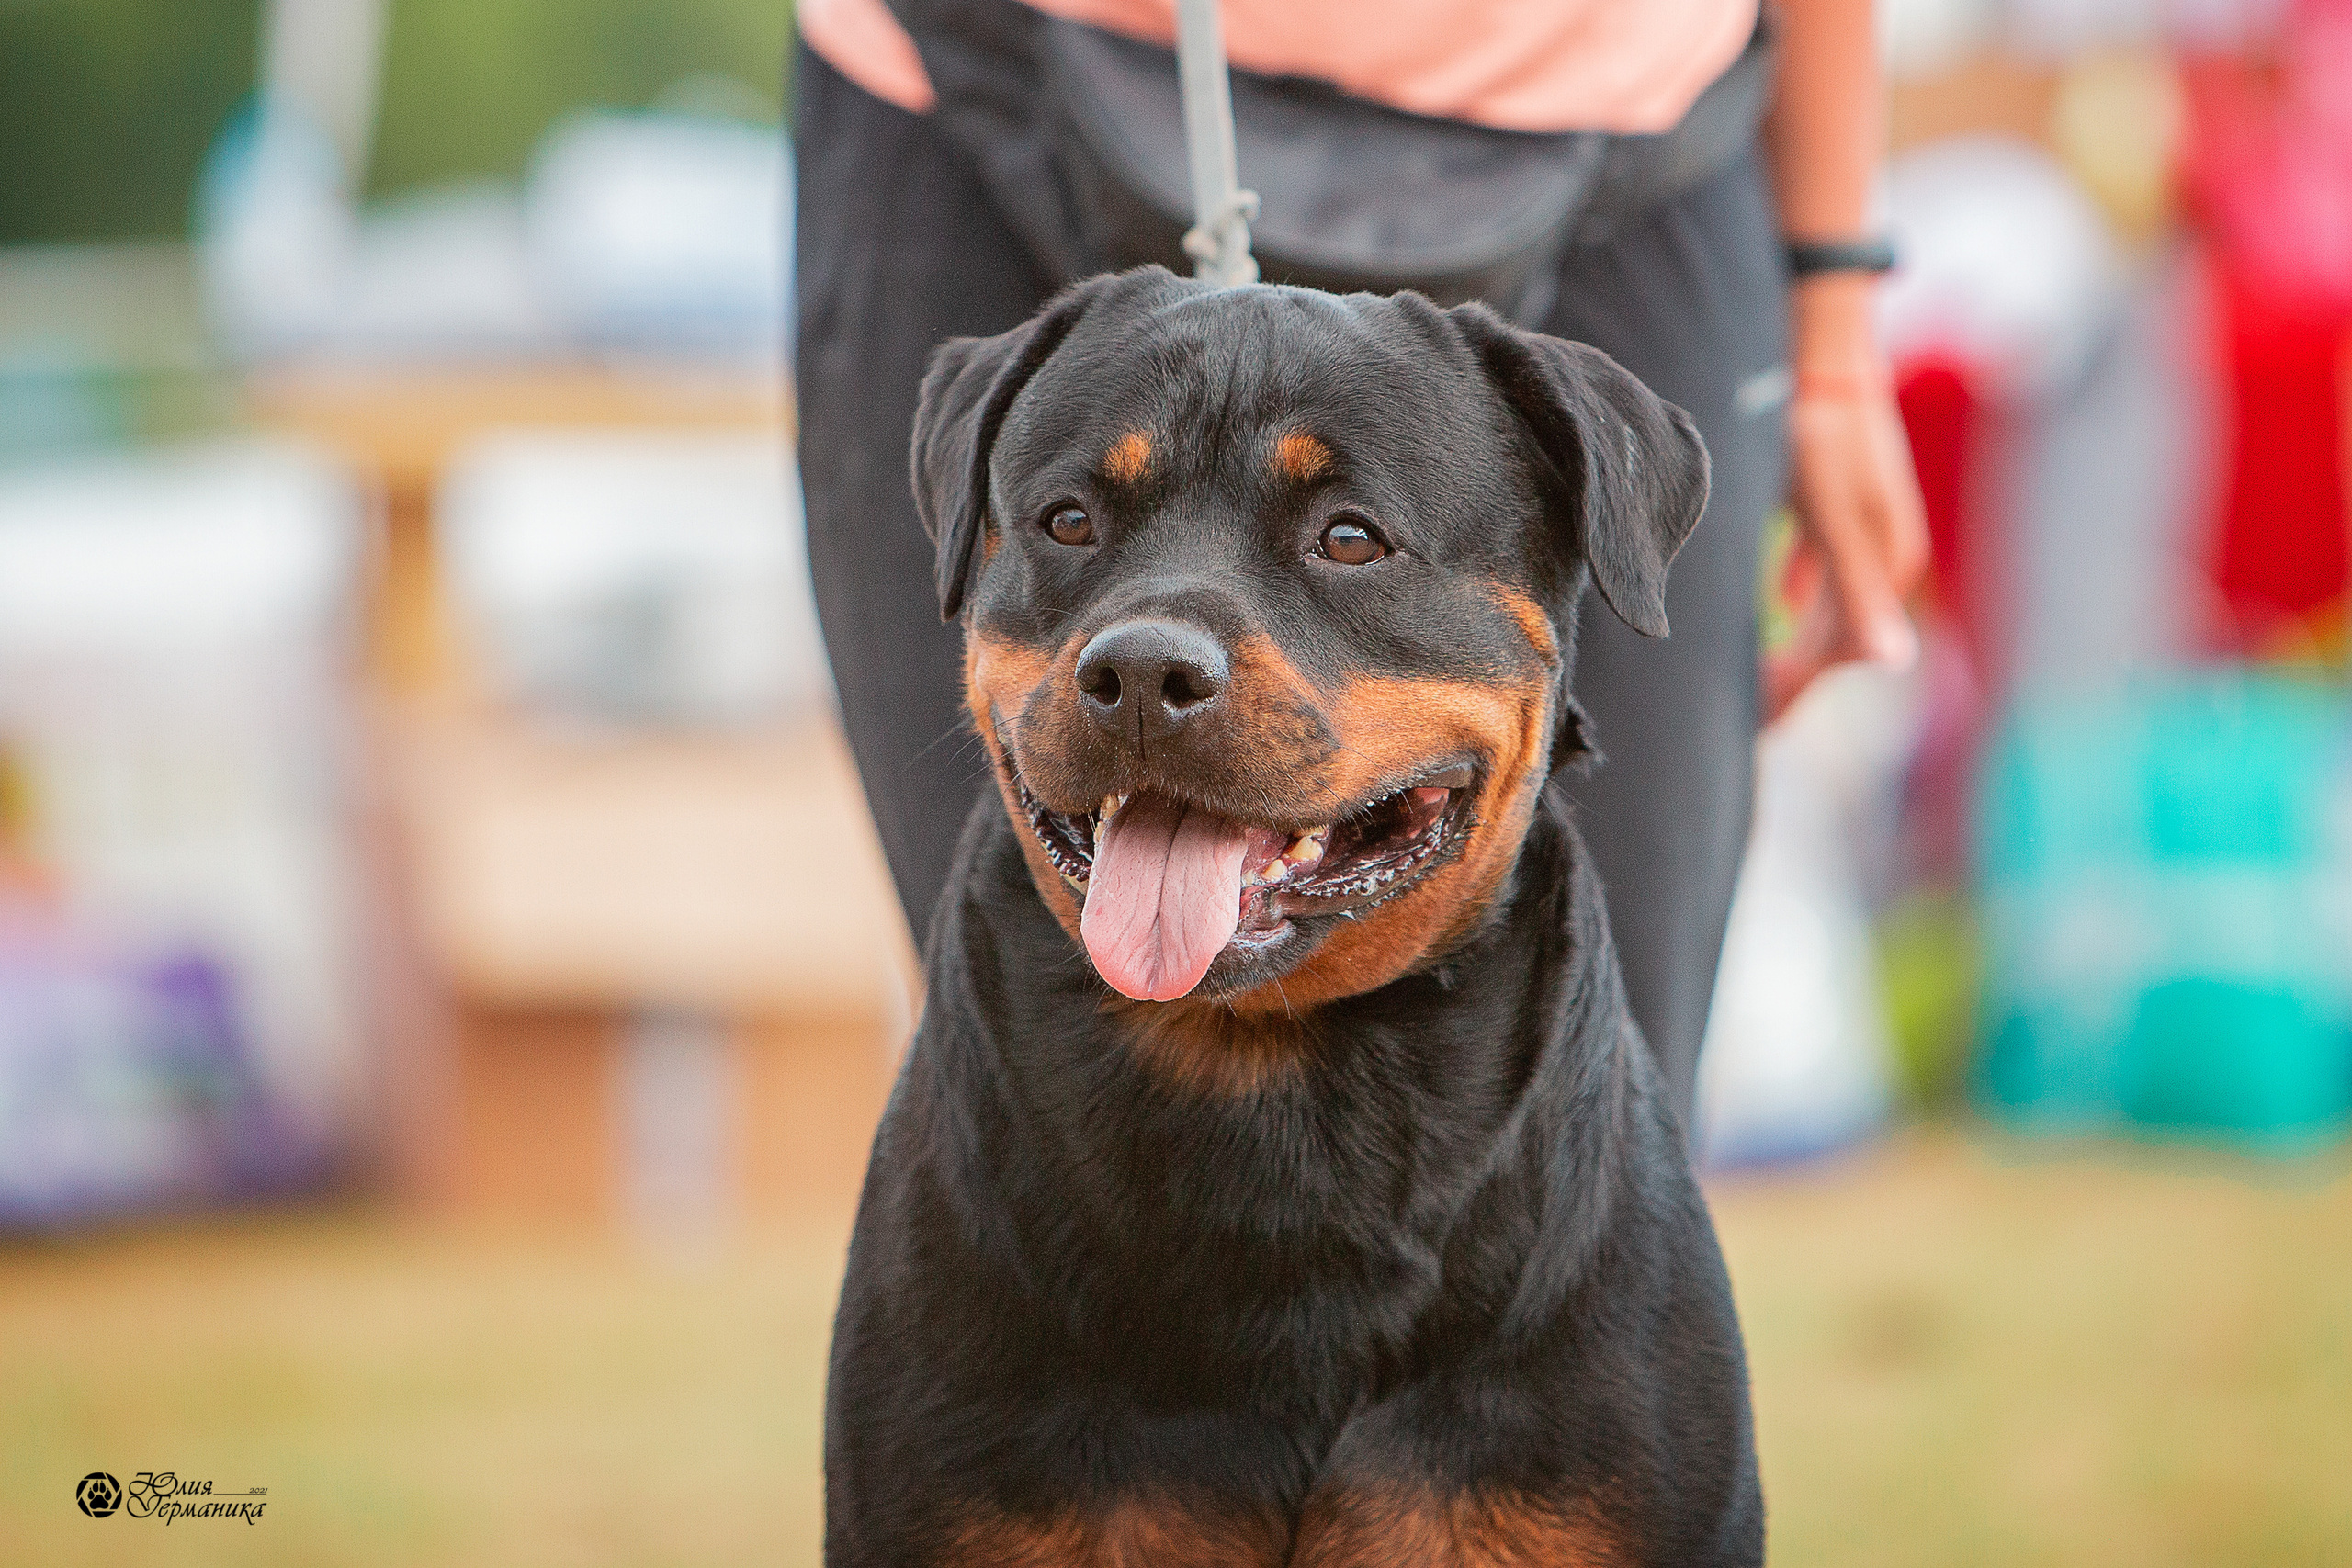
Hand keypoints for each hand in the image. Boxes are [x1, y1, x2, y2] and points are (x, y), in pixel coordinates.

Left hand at [1765, 273, 1929, 721]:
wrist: (1824, 346)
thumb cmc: (1822, 430)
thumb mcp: (1830, 513)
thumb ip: (1852, 587)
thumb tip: (1889, 664)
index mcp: (1885, 562)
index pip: (1847, 652)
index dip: (1802, 689)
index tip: (1757, 721)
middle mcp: (1885, 551)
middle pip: (1842, 634)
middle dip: (1798, 675)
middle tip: (1750, 714)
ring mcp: (1866, 525)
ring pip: (1833, 603)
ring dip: (1801, 640)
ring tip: (1759, 672)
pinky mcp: (1843, 501)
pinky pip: (1826, 565)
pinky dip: (1803, 591)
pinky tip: (1780, 601)